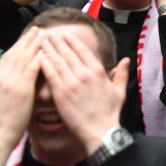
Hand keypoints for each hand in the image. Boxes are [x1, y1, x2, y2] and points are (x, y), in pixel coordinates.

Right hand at [0, 27, 45, 146]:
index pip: (7, 56)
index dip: (18, 44)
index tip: (27, 36)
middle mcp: (1, 76)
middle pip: (16, 52)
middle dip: (28, 40)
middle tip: (37, 29)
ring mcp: (10, 81)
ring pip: (24, 57)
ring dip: (35, 45)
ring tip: (44, 35)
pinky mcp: (21, 88)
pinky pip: (32, 68)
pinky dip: (39, 58)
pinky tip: (46, 51)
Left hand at [38, 31, 129, 154]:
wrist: (100, 131)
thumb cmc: (110, 113)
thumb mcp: (119, 91)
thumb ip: (121, 74)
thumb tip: (126, 60)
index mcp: (97, 71)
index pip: (82, 50)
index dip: (72, 41)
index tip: (65, 35)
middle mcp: (84, 73)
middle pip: (67, 52)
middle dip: (58, 42)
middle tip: (49, 35)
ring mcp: (71, 82)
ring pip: (57, 60)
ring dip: (49, 49)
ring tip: (42, 42)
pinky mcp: (61, 93)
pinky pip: (50, 74)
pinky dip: (44, 63)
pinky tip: (39, 57)